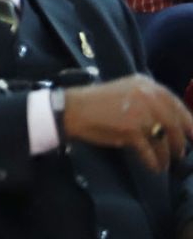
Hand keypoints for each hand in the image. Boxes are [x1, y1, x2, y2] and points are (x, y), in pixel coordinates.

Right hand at [64, 75, 192, 171]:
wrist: (72, 109)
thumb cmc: (98, 103)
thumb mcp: (127, 93)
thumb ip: (149, 101)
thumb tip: (174, 123)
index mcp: (147, 84)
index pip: (177, 104)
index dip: (189, 123)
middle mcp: (147, 95)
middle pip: (175, 123)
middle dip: (180, 143)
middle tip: (181, 155)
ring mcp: (140, 112)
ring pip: (165, 139)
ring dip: (167, 155)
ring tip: (165, 164)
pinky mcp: (131, 129)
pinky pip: (150, 151)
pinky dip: (154, 162)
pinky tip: (153, 167)